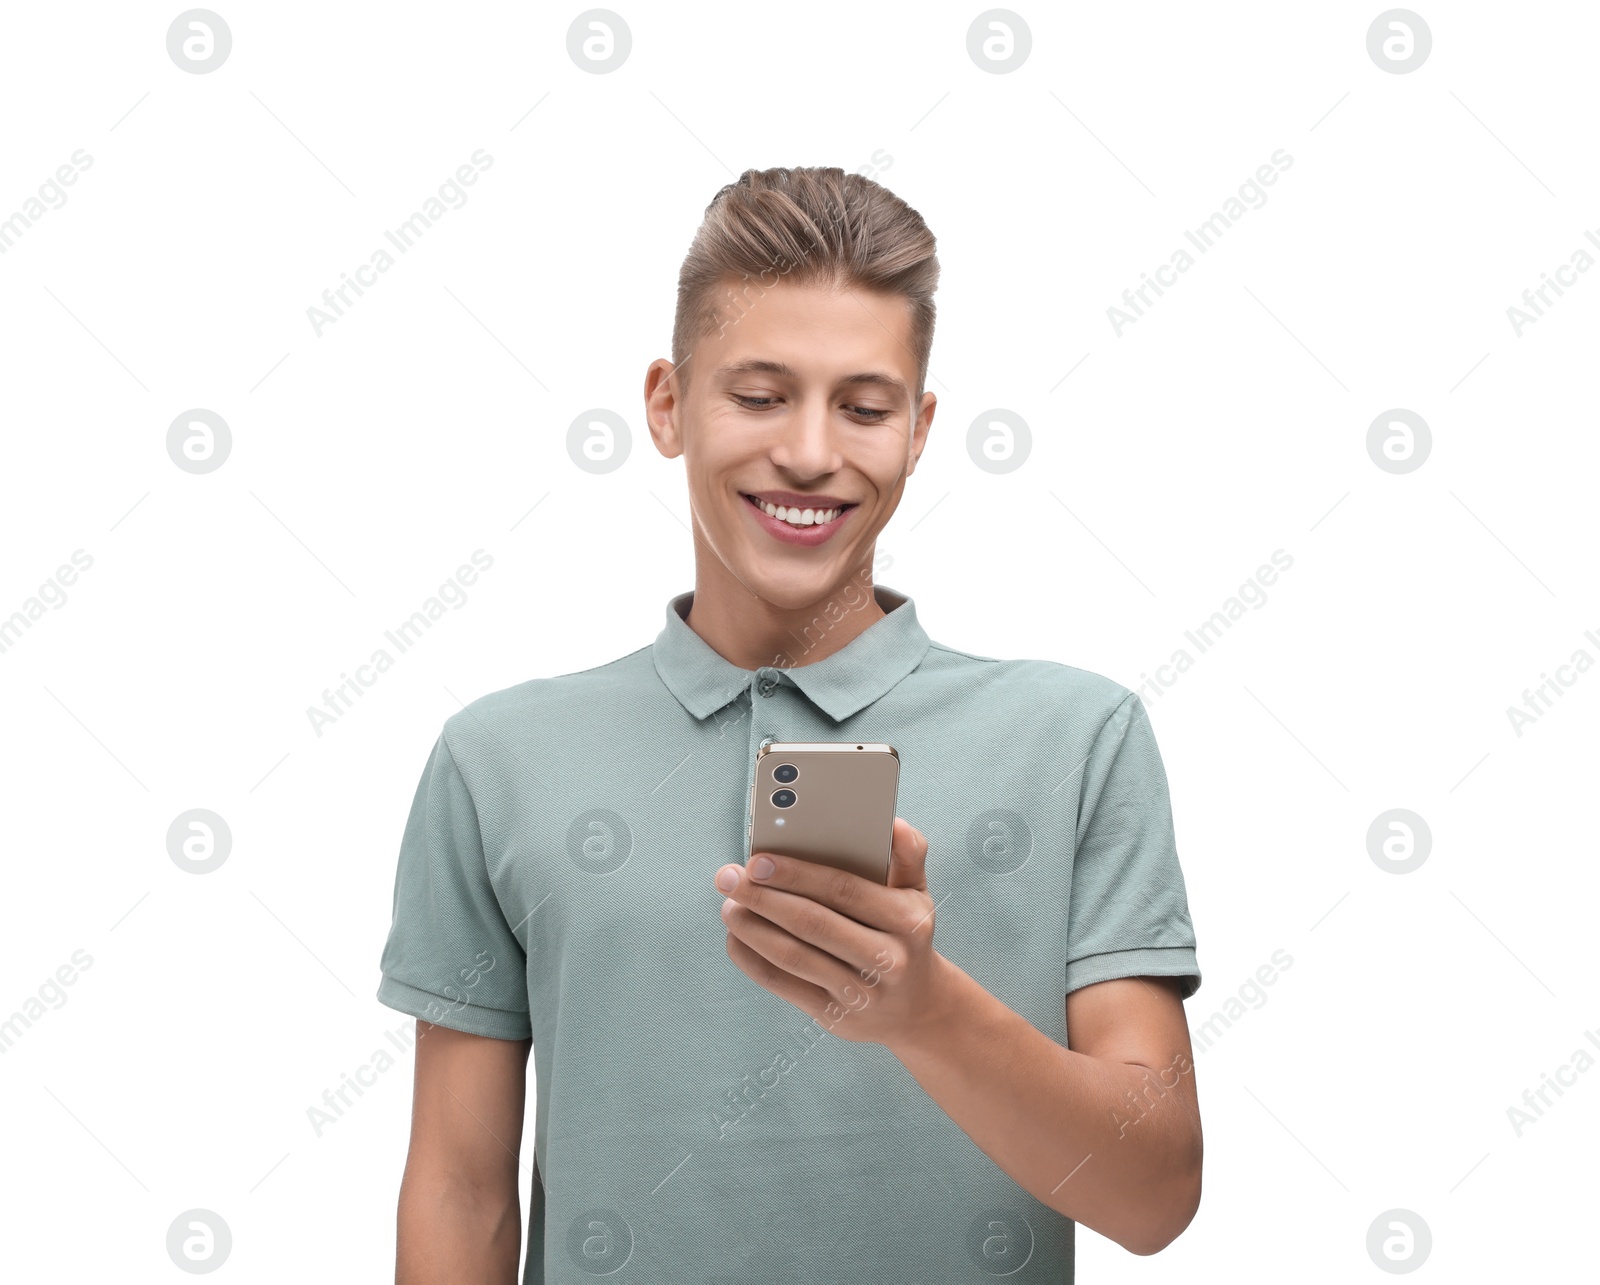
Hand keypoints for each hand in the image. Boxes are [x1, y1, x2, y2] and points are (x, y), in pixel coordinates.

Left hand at [712, 817, 950, 1049]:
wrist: (916, 1006)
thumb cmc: (905, 935)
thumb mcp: (917, 893)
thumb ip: (909, 853)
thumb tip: (893, 823)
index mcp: (906, 920)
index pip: (843, 891)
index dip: (797, 874)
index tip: (758, 860)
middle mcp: (887, 959)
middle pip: (812, 923)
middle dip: (763, 898)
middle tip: (729, 878)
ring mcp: (860, 993)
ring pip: (793, 956)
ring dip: (752, 929)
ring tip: (728, 906)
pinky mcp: (834, 1016)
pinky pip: (784, 985)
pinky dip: (752, 960)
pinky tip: (736, 938)